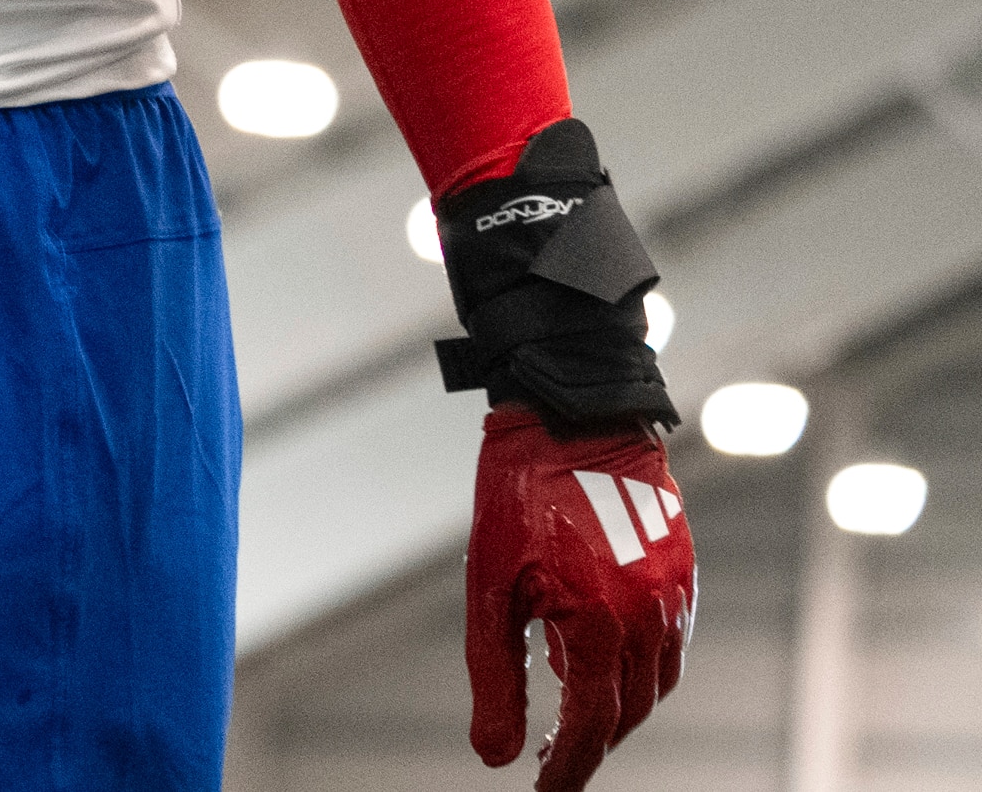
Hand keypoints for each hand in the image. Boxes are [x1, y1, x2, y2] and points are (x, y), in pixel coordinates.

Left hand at [466, 407, 692, 789]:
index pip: (592, 728)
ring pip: (654, 683)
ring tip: (572, 715)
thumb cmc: (519, 497)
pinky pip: (668, 643)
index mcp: (600, 626)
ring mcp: (674, 597)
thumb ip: (497, 677)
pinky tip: (599, 659)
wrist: (572, 417)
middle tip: (550, 759)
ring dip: (618, 709)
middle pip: (627, 713)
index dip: (569, 768)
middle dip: (591, 743)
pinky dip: (638, 668)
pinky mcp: (682, 573)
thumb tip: (493, 755)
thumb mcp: (491, 587)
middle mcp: (650, 620)